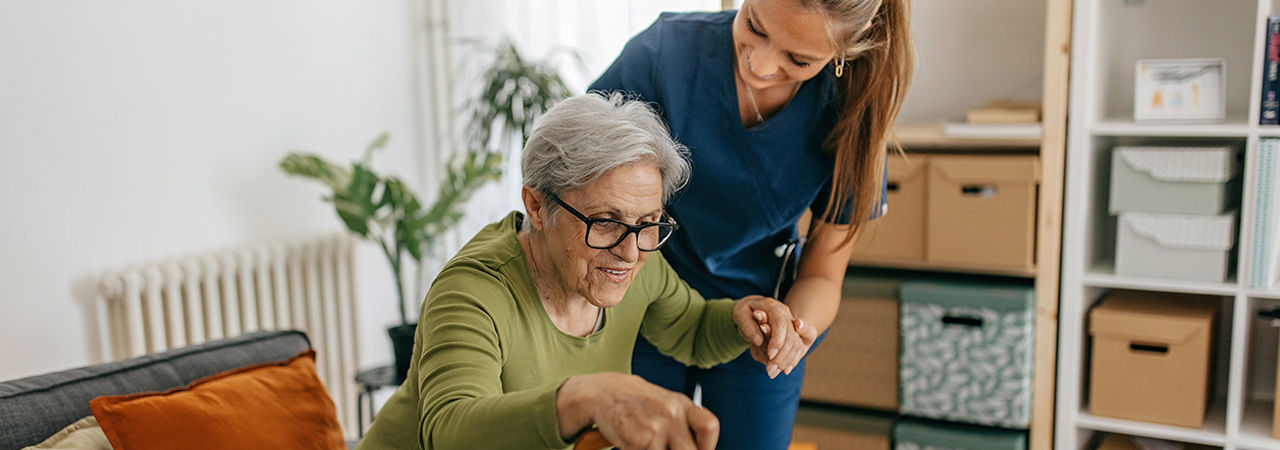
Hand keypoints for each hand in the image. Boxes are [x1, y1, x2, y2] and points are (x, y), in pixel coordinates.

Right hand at [557, 373, 718, 449]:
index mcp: (682, 403)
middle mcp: (672, 412)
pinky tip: (631, 444)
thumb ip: (681, 425)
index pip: (709, 426)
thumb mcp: (664, 405)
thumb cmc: (636, 404)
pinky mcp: (638, 439)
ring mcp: (656, 426)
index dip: (707, 447)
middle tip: (664, 449)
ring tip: (645, 443)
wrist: (602, 392)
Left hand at [731, 296, 816, 378]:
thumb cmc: (745, 310)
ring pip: (796, 345)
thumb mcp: (739, 313)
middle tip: (769, 372)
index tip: (770, 355)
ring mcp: (791, 325)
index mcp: (774, 307)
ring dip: (786, 362)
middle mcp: (786, 315)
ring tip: (772, 373)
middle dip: (781, 357)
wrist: (752, 308)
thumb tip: (758, 340)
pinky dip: (790, 361)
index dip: (777, 341)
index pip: (780, 324)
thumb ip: (747, 325)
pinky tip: (783, 370)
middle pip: (791, 337)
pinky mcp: (793, 335)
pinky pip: (798, 350)